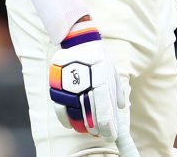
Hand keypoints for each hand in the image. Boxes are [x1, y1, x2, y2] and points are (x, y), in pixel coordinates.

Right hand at [48, 19, 127, 137]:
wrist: (79, 42)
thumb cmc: (98, 59)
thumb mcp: (111, 71)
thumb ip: (116, 90)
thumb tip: (120, 108)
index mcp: (101, 78)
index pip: (104, 109)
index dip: (107, 125)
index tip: (111, 134)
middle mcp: (85, 82)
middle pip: (89, 114)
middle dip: (95, 128)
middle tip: (99, 134)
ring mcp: (68, 84)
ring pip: (73, 114)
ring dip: (81, 126)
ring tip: (87, 130)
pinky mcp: (56, 85)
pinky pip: (59, 108)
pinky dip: (65, 119)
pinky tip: (71, 124)